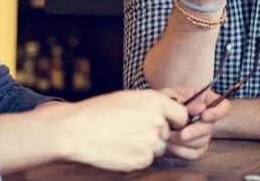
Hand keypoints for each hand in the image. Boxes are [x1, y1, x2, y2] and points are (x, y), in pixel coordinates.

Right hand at [54, 90, 187, 170]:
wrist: (77, 131)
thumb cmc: (99, 111)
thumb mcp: (129, 98)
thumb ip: (152, 106)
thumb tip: (169, 116)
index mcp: (155, 102)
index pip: (182, 116)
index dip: (175, 120)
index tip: (167, 123)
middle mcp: (157, 122)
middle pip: (167, 133)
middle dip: (155, 134)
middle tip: (131, 129)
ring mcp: (151, 143)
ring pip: (158, 148)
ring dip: (146, 146)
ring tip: (122, 138)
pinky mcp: (142, 160)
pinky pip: (146, 160)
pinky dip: (135, 156)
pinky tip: (118, 147)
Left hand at [159, 87, 230, 159]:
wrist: (149, 117)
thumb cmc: (160, 102)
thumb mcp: (169, 95)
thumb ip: (184, 100)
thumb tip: (200, 109)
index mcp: (205, 100)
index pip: (223, 107)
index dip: (217, 113)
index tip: (204, 116)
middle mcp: (206, 118)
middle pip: (211, 128)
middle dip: (196, 131)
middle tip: (181, 134)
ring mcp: (201, 134)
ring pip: (202, 142)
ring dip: (184, 142)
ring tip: (168, 136)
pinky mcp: (193, 148)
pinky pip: (194, 153)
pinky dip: (180, 151)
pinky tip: (168, 145)